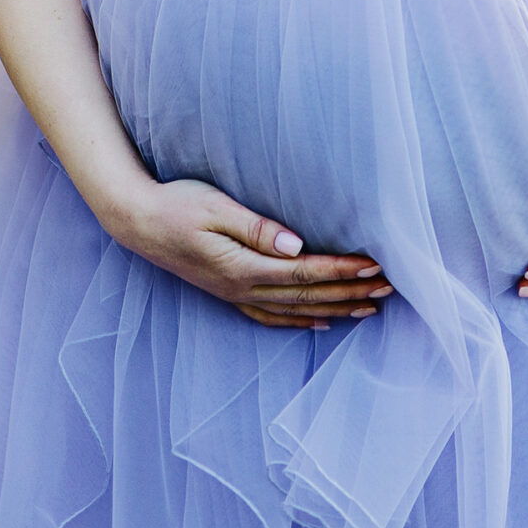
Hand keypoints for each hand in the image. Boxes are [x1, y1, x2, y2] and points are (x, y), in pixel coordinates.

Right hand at [114, 179, 392, 329]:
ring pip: (296, 310)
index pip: (305, 273)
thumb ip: (256, 228)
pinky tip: (321, 322)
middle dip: (351, 293)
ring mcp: (235, 295)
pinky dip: (301, 321)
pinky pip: (272, 316)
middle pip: (308, 296)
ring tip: (370, 307)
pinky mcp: (228, 293)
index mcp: (243, 267)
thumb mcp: (215, 207)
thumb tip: (296, 245)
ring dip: (335, 309)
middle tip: (389, 288)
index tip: (375, 265)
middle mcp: (243, 288)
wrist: (137, 222)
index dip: (342, 271)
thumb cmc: (177, 205)